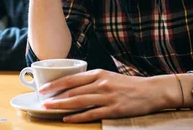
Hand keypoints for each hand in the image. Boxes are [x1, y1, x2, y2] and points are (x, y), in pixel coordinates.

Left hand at [38, 69, 170, 122]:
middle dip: (55, 96)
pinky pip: (92, 113)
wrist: (150, 91)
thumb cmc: (127, 85)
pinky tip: (68, 119)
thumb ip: (92, 80)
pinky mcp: (114, 109)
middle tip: (42, 101)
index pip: (71, 78)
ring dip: (62, 105)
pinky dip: (78, 117)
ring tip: (50, 109)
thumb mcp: (108, 76)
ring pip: (79, 101)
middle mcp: (101, 84)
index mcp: (98, 73)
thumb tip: (72, 86)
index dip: (55, 84)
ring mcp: (107, 97)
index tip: (43, 89)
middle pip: (72, 90)